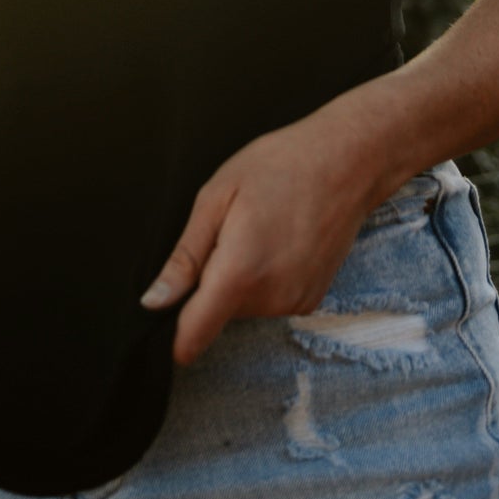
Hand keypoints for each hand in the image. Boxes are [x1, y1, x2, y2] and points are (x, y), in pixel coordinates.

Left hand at [139, 113, 380, 366]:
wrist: (346, 162)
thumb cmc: (278, 167)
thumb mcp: (217, 197)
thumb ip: (184, 258)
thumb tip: (153, 302)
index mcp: (240, 272)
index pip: (196, 334)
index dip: (175, 336)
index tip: (168, 317)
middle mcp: (271, 298)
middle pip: (217, 311)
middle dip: (212, 280)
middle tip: (231, 232)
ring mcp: (295, 302)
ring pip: (243, 305)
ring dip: (240, 279)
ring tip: (261, 230)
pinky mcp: (311, 301)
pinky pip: (269, 301)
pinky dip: (265, 279)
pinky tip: (280, 241)